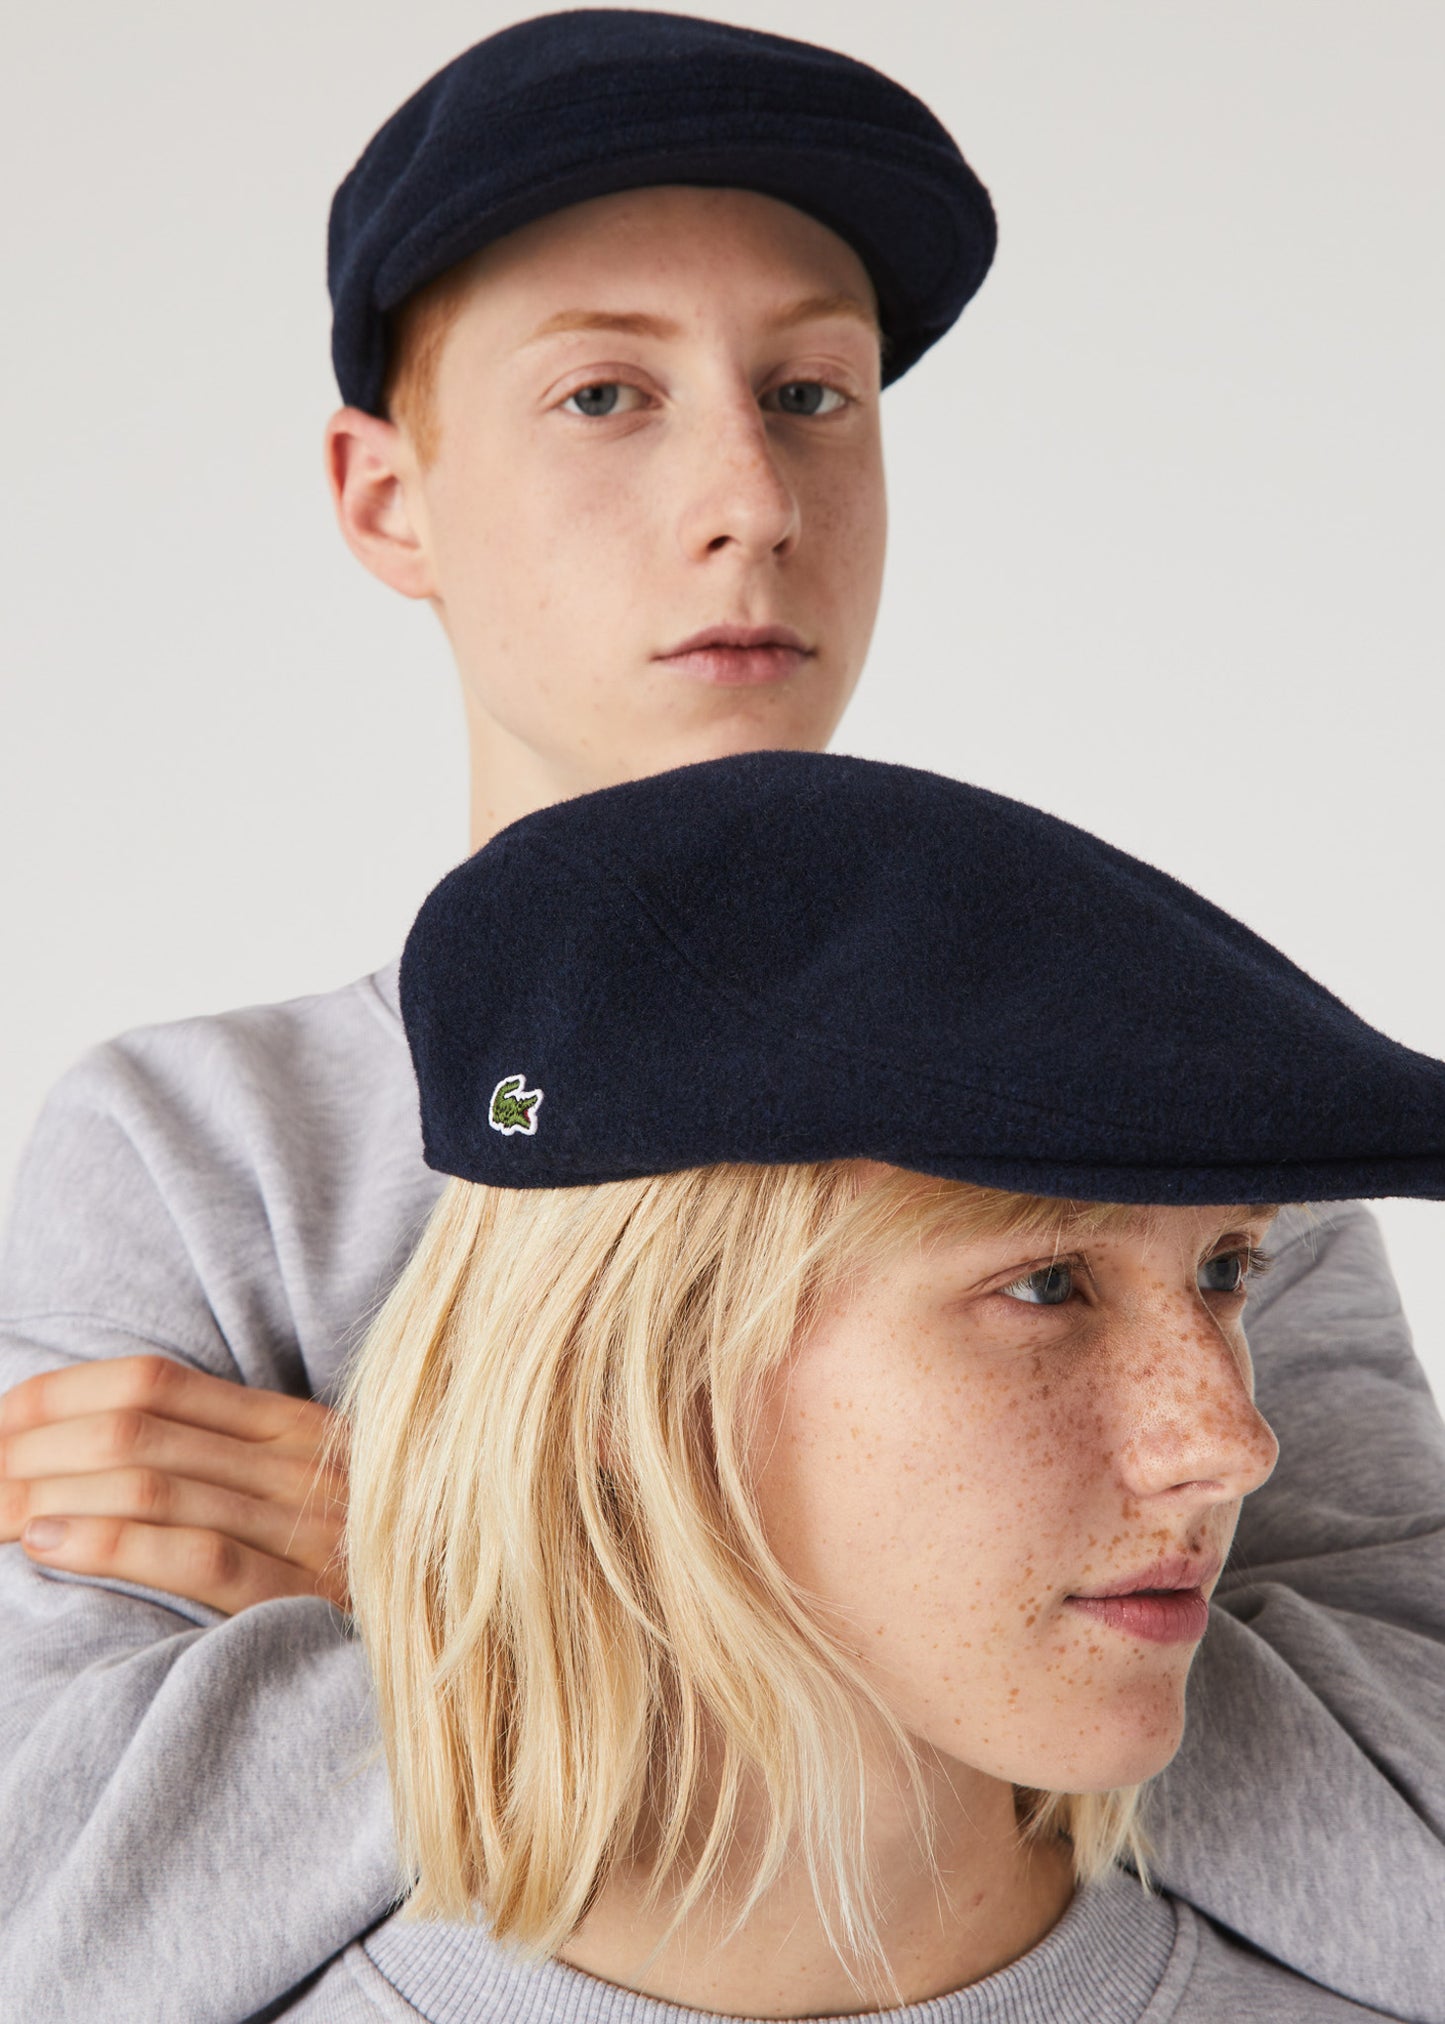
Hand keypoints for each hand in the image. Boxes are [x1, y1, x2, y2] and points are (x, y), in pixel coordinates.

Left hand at [0, 1355, 348, 1615]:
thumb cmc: (363, 1565)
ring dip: (48, 1495)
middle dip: (31, 1450)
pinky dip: (113, 1546)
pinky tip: (51, 1548)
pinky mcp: (301, 1599)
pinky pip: (199, 1557)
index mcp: (294, 1428)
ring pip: (153, 1484)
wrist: (459, 1630)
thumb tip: (115, 1446)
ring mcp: (303, 1531)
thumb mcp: (311, 1490)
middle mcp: (297, 1466)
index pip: (155, 1381)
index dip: (59, 1394)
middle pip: (136, 1430)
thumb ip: (233, 1459)